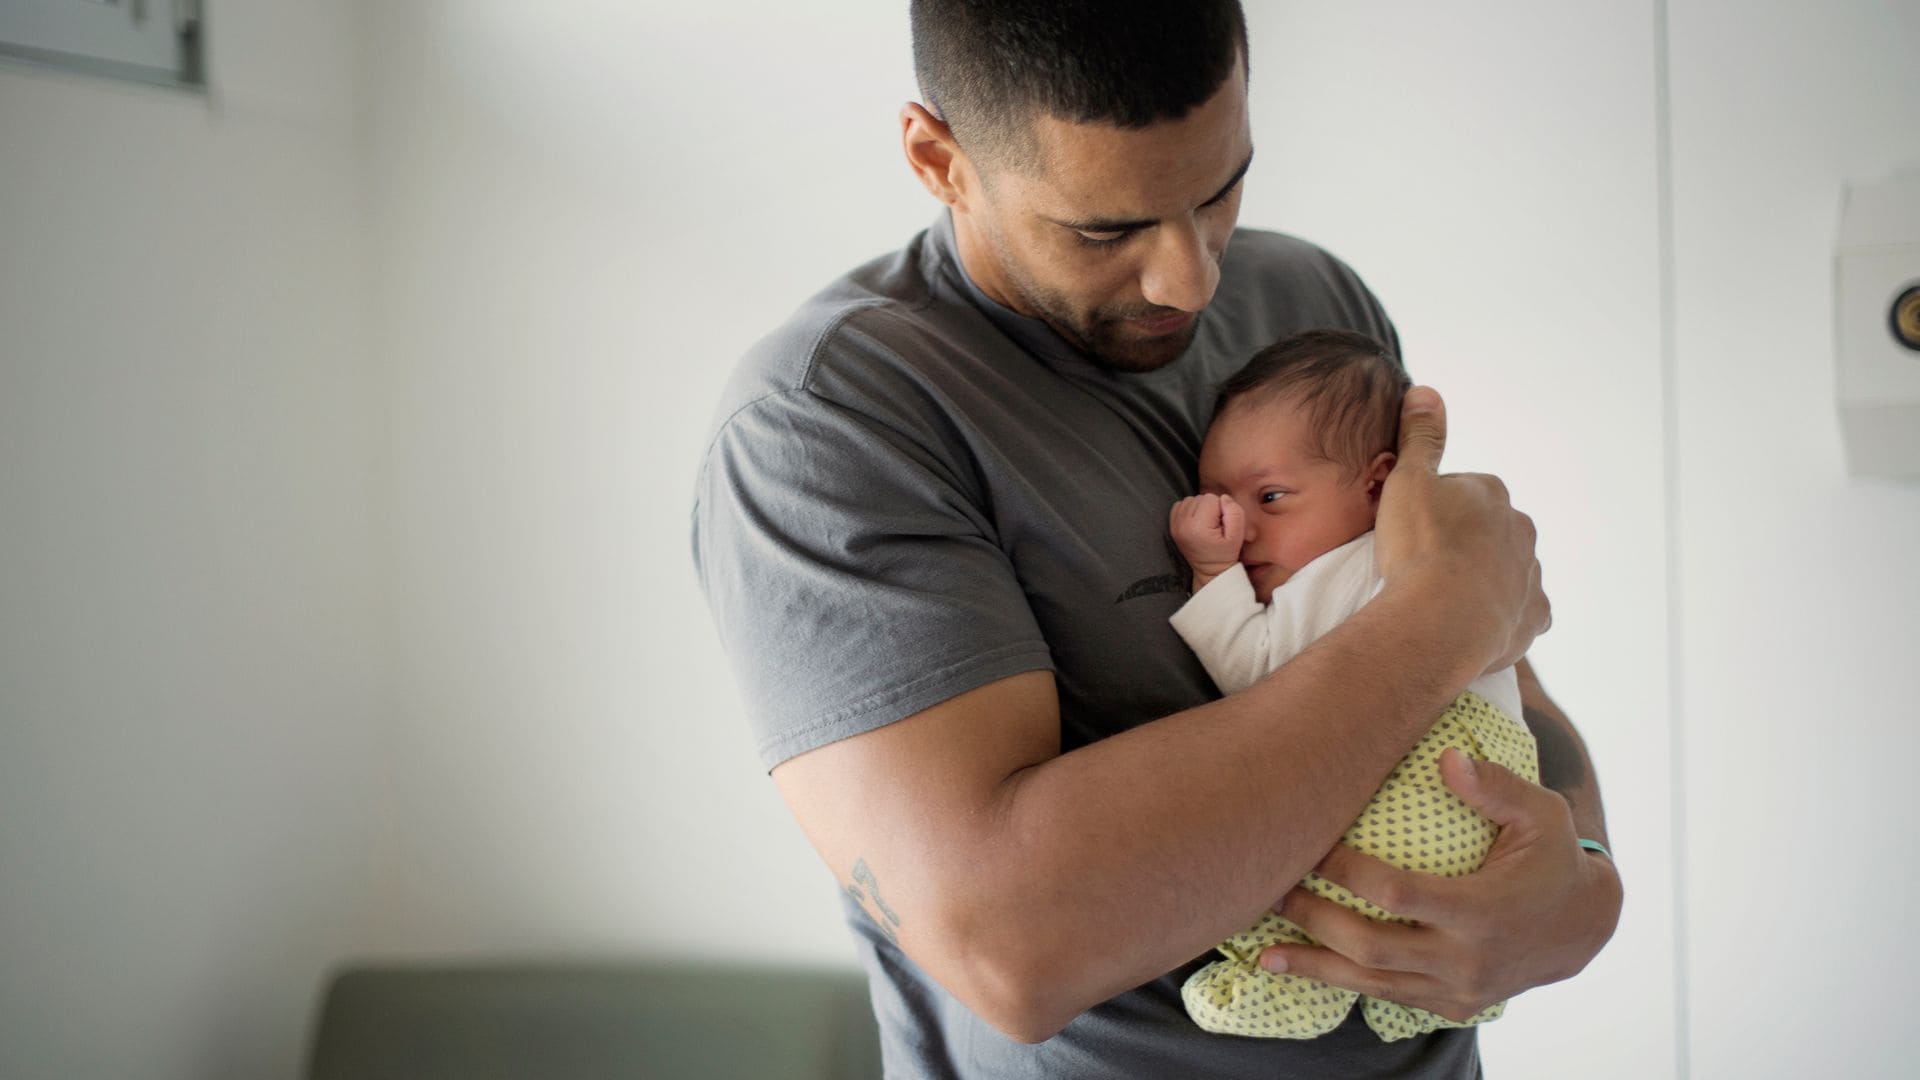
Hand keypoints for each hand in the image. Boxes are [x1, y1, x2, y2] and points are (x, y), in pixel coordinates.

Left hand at [1169, 494, 1243, 578]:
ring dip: (1200, 508)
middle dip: (1210, 507)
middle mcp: (1183, 525)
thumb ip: (1235, 513)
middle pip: (1200, 498)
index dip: (1221, 508)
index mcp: (1198, 527)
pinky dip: (1190, 509)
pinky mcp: (1172, 526)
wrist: (1209, 570)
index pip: (1211, 498)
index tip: (1222, 524)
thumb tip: (1223, 498)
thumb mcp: (1238, 536)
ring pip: (1190, 500)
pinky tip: (1197, 522)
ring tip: (1206, 524)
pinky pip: (1181, 505)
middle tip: (1215, 525)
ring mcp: (1175, 526)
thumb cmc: (1225, 553)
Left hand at [1258, 749, 1621, 1020]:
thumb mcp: (1541, 814)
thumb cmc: (1553, 858)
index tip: (1313, 846)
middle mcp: (1468, 960)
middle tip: (1271, 891)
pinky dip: (1341, 982)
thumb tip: (1448, 756)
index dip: (1348, 872)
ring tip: (1263, 952)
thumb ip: (1496, 786)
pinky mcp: (1451, 1005)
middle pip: (1372, 945)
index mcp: (1485, 911)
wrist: (1583, 927)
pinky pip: (1387, 996)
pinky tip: (1298, 968)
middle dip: (1315, 920)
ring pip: (1372, 983)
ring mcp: (1458, 990)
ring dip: (1314, 966)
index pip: (1398, 894)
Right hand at [1373, 386, 1549, 673]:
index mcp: (1492, 493)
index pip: (1464, 491)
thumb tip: (1426, 390)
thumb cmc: (1421, 546)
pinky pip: (1523, 611)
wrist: (1442, 620)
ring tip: (1445, 596)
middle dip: (1465, 542)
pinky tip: (1478, 622)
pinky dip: (1505, 614)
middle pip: (1490, 530)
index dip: (1435, 508)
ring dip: (1484, 577)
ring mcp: (1530, 575)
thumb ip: (1420, 437)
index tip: (1412, 528)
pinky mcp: (1532, 617)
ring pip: (1508, 569)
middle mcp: (1520, 530)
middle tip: (1426, 562)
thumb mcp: (1408, 479)